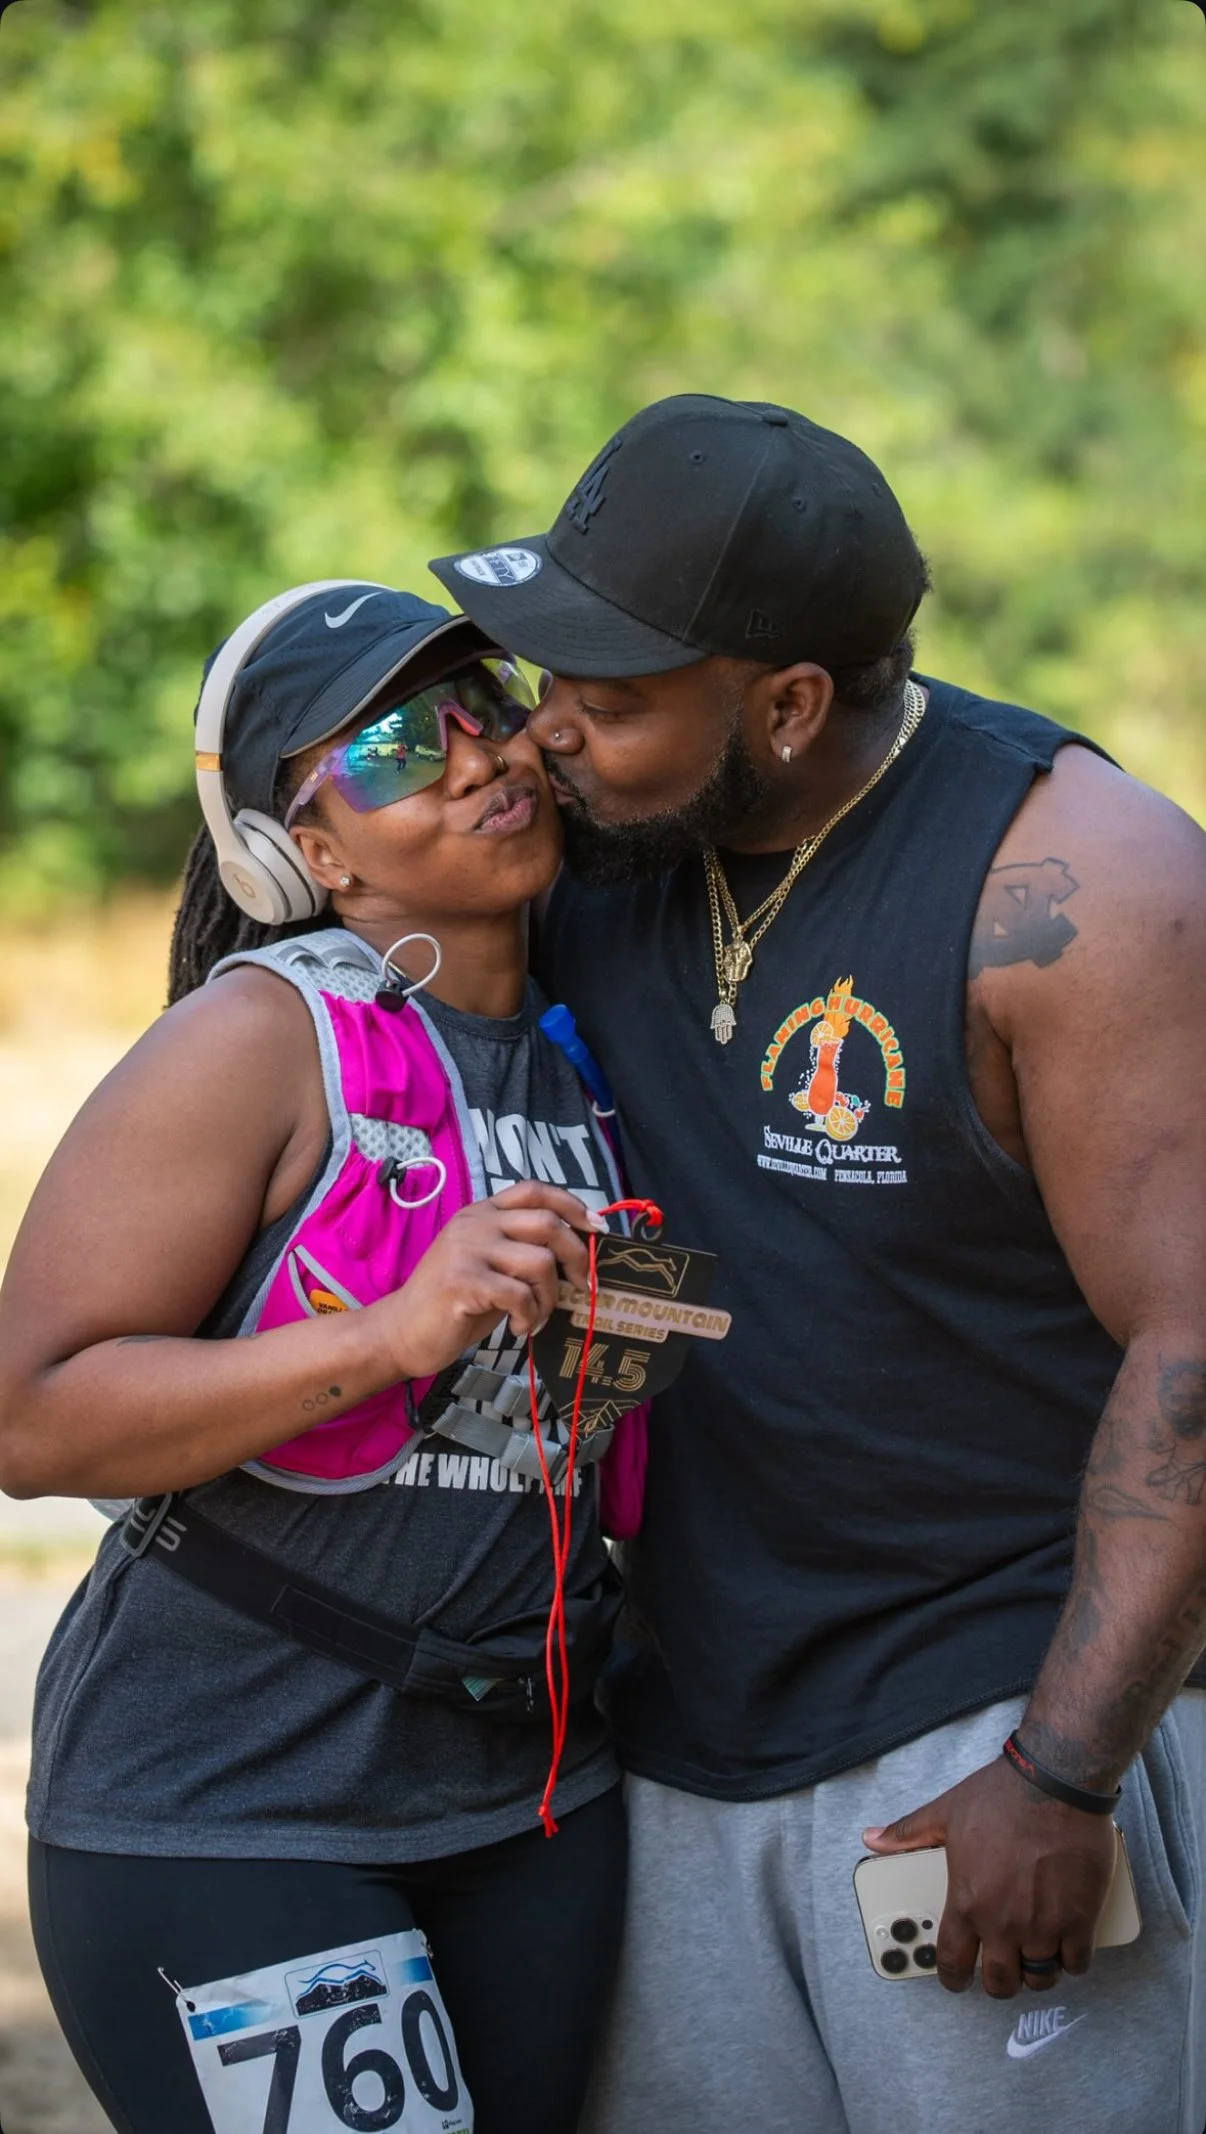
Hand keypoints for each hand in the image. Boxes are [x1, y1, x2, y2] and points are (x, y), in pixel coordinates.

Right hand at [373, 1181, 602, 1380]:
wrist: (401, 1332)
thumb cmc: (452, 1304)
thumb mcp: (489, 1265)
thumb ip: (522, 1250)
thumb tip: (578, 1254)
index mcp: (482, 1213)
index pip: (534, 1190)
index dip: (572, 1205)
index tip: (596, 1228)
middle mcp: (475, 1223)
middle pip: (548, 1223)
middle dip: (577, 1258)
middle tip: (582, 1287)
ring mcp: (467, 1249)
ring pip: (540, 1262)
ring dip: (550, 1297)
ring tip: (536, 1317)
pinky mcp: (463, 1281)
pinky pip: (520, 1295)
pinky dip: (530, 1316)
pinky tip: (519, 1329)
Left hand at [862, 1754, 1117, 1997]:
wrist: (1054, 1783)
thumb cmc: (1000, 1796)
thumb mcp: (945, 1812)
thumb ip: (909, 1833)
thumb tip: (873, 1839)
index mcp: (968, 1903)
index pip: (953, 1964)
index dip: (953, 1979)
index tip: (957, 1979)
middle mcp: (1004, 1923)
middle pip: (1002, 1983)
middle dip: (1001, 1982)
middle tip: (1003, 1968)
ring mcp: (1045, 1926)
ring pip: (1041, 1977)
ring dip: (1037, 1972)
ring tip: (1035, 1956)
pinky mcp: (1081, 1920)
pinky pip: (1077, 1963)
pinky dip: (1072, 1960)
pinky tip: (1066, 1946)